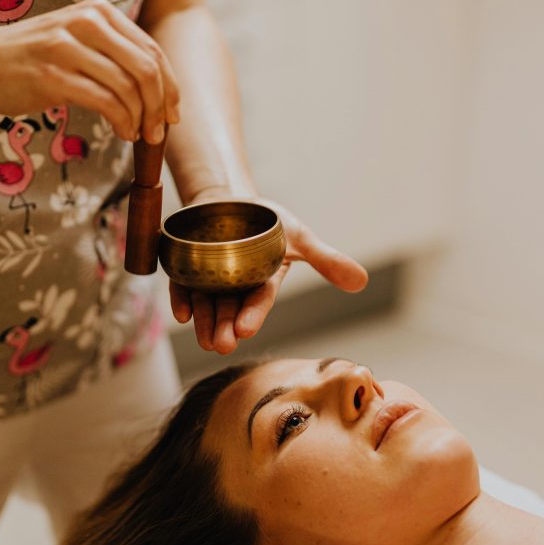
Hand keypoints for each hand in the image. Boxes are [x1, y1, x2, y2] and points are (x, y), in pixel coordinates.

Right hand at [0, 0, 178, 142]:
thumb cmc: (27, 59)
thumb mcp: (73, 40)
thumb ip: (111, 53)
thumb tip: (156, 89)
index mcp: (97, 11)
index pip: (151, 50)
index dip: (170, 86)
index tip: (174, 113)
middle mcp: (86, 23)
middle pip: (147, 68)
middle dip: (161, 105)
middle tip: (161, 132)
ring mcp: (69, 48)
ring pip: (129, 87)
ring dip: (143, 119)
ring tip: (139, 136)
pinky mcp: (54, 77)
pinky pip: (107, 103)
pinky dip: (123, 123)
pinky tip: (122, 133)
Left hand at [169, 197, 368, 353]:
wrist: (230, 199)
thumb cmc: (268, 221)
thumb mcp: (300, 237)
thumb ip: (327, 261)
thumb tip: (362, 282)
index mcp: (262, 282)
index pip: (257, 302)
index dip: (252, 316)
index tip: (245, 330)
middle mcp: (235, 287)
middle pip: (230, 310)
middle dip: (225, 328)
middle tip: (221, 345)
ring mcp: (209, 280)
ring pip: (206, 304)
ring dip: (204, 322)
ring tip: (204, 339)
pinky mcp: (187, 270)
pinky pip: (182, 287)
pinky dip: (181, 300)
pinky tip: (181, 313)